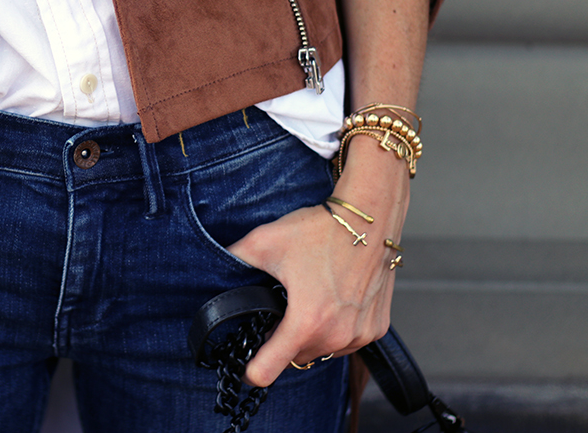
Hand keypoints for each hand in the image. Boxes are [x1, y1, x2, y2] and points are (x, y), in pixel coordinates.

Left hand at [226, 139, 408, 386]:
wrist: (370, 218)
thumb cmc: (321, 230)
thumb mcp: (264, 242)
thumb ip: (234, 260)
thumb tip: (212, 268)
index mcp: (305, 322)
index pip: (267, 371)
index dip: (250, 369)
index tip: (245, 363)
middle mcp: (336, 336)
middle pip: (295, 358)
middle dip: (283, 340)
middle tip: (280, 309)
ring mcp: (360, 335)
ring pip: (322, 351)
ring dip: (311, 336)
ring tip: (308, 300)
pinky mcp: (377, 329)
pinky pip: (347, 341)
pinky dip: (336, 329)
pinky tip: (331, 302)